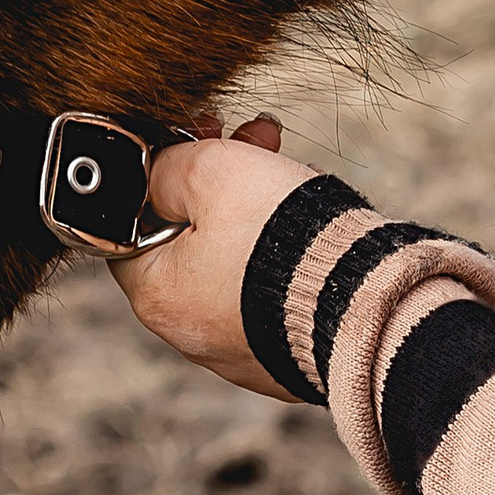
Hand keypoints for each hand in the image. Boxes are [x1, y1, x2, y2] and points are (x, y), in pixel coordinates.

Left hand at [112, 116, 324, 396]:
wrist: (363, 300)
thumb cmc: (281, 238)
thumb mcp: (209, 171)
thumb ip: (167, 167)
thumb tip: (156, 170)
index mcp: (158, 298)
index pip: (131, 229)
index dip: (160, 176)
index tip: (194, 142)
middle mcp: (191, 335)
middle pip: (188, 240)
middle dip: (216, 185)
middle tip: (248, 143)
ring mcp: (241, 349)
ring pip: (233, 261)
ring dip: (255, 212)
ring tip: (289, 172)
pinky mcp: (284, 353)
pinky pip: (271, 292)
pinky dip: (285, 254)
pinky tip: (309, 224)